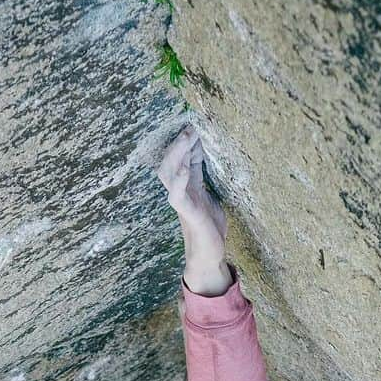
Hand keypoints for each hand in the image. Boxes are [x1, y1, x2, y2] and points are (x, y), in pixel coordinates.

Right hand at [155, 124, 227, 257]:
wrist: (209, 256)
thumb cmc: (210, 227)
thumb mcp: (211, 196)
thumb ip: (207, 178)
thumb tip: (211, 156)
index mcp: (189, 186)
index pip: (185, 158)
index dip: (189, 141)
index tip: (197, 123)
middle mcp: (182, 191)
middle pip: (171, 161)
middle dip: (179, 142)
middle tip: (190, 126)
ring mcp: (182, 202)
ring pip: (169, 173)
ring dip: (177, 154)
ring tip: (186, 138)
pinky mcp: (187, 214)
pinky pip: (177, 195)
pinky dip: (179, 180)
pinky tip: (185, 168)